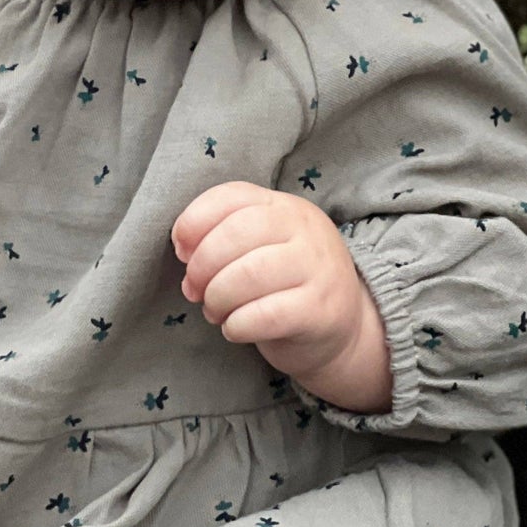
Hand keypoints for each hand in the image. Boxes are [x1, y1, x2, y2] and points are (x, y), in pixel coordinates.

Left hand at [171, 181, 391, 412]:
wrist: (345, 330)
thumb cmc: (287, 285)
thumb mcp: (263, 247)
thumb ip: (224, 238)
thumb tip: (185, 251)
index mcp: (284, 207)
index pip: (232, 195)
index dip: (194, 221)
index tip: (181, 250)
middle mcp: (305, 230)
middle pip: (236, 233)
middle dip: (202, 265)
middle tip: (194, 290)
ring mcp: (318, 269)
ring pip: (248, 274)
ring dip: (216, 298)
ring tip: (214, 310)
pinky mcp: (320, 311)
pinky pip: (264, 315)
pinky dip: (236, 325)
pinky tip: (234, 328)